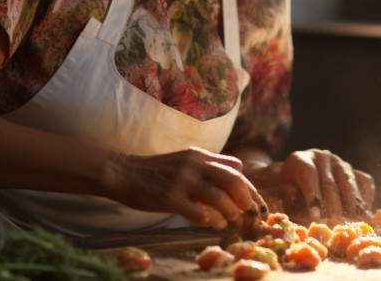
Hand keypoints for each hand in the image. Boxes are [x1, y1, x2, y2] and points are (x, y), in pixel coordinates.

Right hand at [109, 146, 265, 229]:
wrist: (125, 173)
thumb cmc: (158, 171)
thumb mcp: (186, 161)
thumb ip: (208, 169)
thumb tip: (236, 186)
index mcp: (200, 155)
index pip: (237, 167)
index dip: (250, 187)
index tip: (255, 204)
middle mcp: (194, 164)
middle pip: (234, 179)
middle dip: (246, 200)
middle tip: (247, 213)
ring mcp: (182, 181)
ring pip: (220, 198)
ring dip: (230, 213)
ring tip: (229, 221)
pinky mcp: (170, 198)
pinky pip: (200, 213)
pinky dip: (212, 221)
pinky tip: (212, 224)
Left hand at [245, 149, 374, 223]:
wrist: (297, 178)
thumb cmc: (287, 191)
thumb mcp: (280, 192)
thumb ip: (284, 194)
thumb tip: (291, 194)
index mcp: (299, 159)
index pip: (308, 175)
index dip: (312, 196)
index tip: (316, 218)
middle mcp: (321, 157)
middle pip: (330, 183)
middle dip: (333, 208)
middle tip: (336, 227)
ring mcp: (340, 162)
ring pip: (349, 184)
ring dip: (352, 207)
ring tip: (354, 225)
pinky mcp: (354, 170)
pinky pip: (365, 183)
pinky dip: (365, 199)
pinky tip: (365, 215)